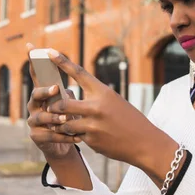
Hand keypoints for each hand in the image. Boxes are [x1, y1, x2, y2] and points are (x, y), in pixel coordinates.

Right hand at [25, 43, 76, 160]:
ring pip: (41, 117)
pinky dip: (63, 136)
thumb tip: (68, 87)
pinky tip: (77, 136)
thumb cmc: (68, 118)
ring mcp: (33, 121)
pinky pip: (48, 135)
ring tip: (66, 118)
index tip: (30, 46)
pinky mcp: (36, 136)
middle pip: (35, 94)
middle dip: (45, 91)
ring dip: (54, 116)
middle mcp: (34, 105)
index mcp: (43, 93)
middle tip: (56, 89)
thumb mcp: (70, 103)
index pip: (37, 75)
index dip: (33, 62)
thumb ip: (68, 94)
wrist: (64, 144)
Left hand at [44, 48, 171, 169]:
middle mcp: (96, 107)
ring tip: (62, 124)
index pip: (79, 73)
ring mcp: (93, 125)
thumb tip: (73, 95)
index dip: (62, 62)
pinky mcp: (92, 141)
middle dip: (54, 107)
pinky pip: (75, 136)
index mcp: (103, 92)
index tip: (50, 52)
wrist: (144, 142)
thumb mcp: (114, 101)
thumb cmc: (129, 118)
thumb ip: (94, 97)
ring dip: (62, 124)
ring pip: (65, 123)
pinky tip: (83, 136)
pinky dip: (76, 135)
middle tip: (50, 107)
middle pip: (63, 104)